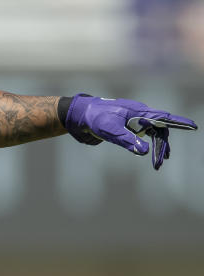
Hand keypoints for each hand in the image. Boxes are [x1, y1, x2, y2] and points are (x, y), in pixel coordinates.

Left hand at [64, 94, 196, 169]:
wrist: (82, 114)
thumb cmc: (95, 119)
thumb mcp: (110, 131)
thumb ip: (127, 140)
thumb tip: (144, 151)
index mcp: (138, 112)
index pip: (163, 117)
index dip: (179, 122)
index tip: (194, 126)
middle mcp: (140, 114)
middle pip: (160, 130)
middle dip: (162, 147)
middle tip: (159, 163)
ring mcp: (136, 119)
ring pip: (154, 133)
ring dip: (158, 147)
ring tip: (159, 163)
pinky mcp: (131, 124)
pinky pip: (147, 133)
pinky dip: (151, 143)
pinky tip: (150, 153)